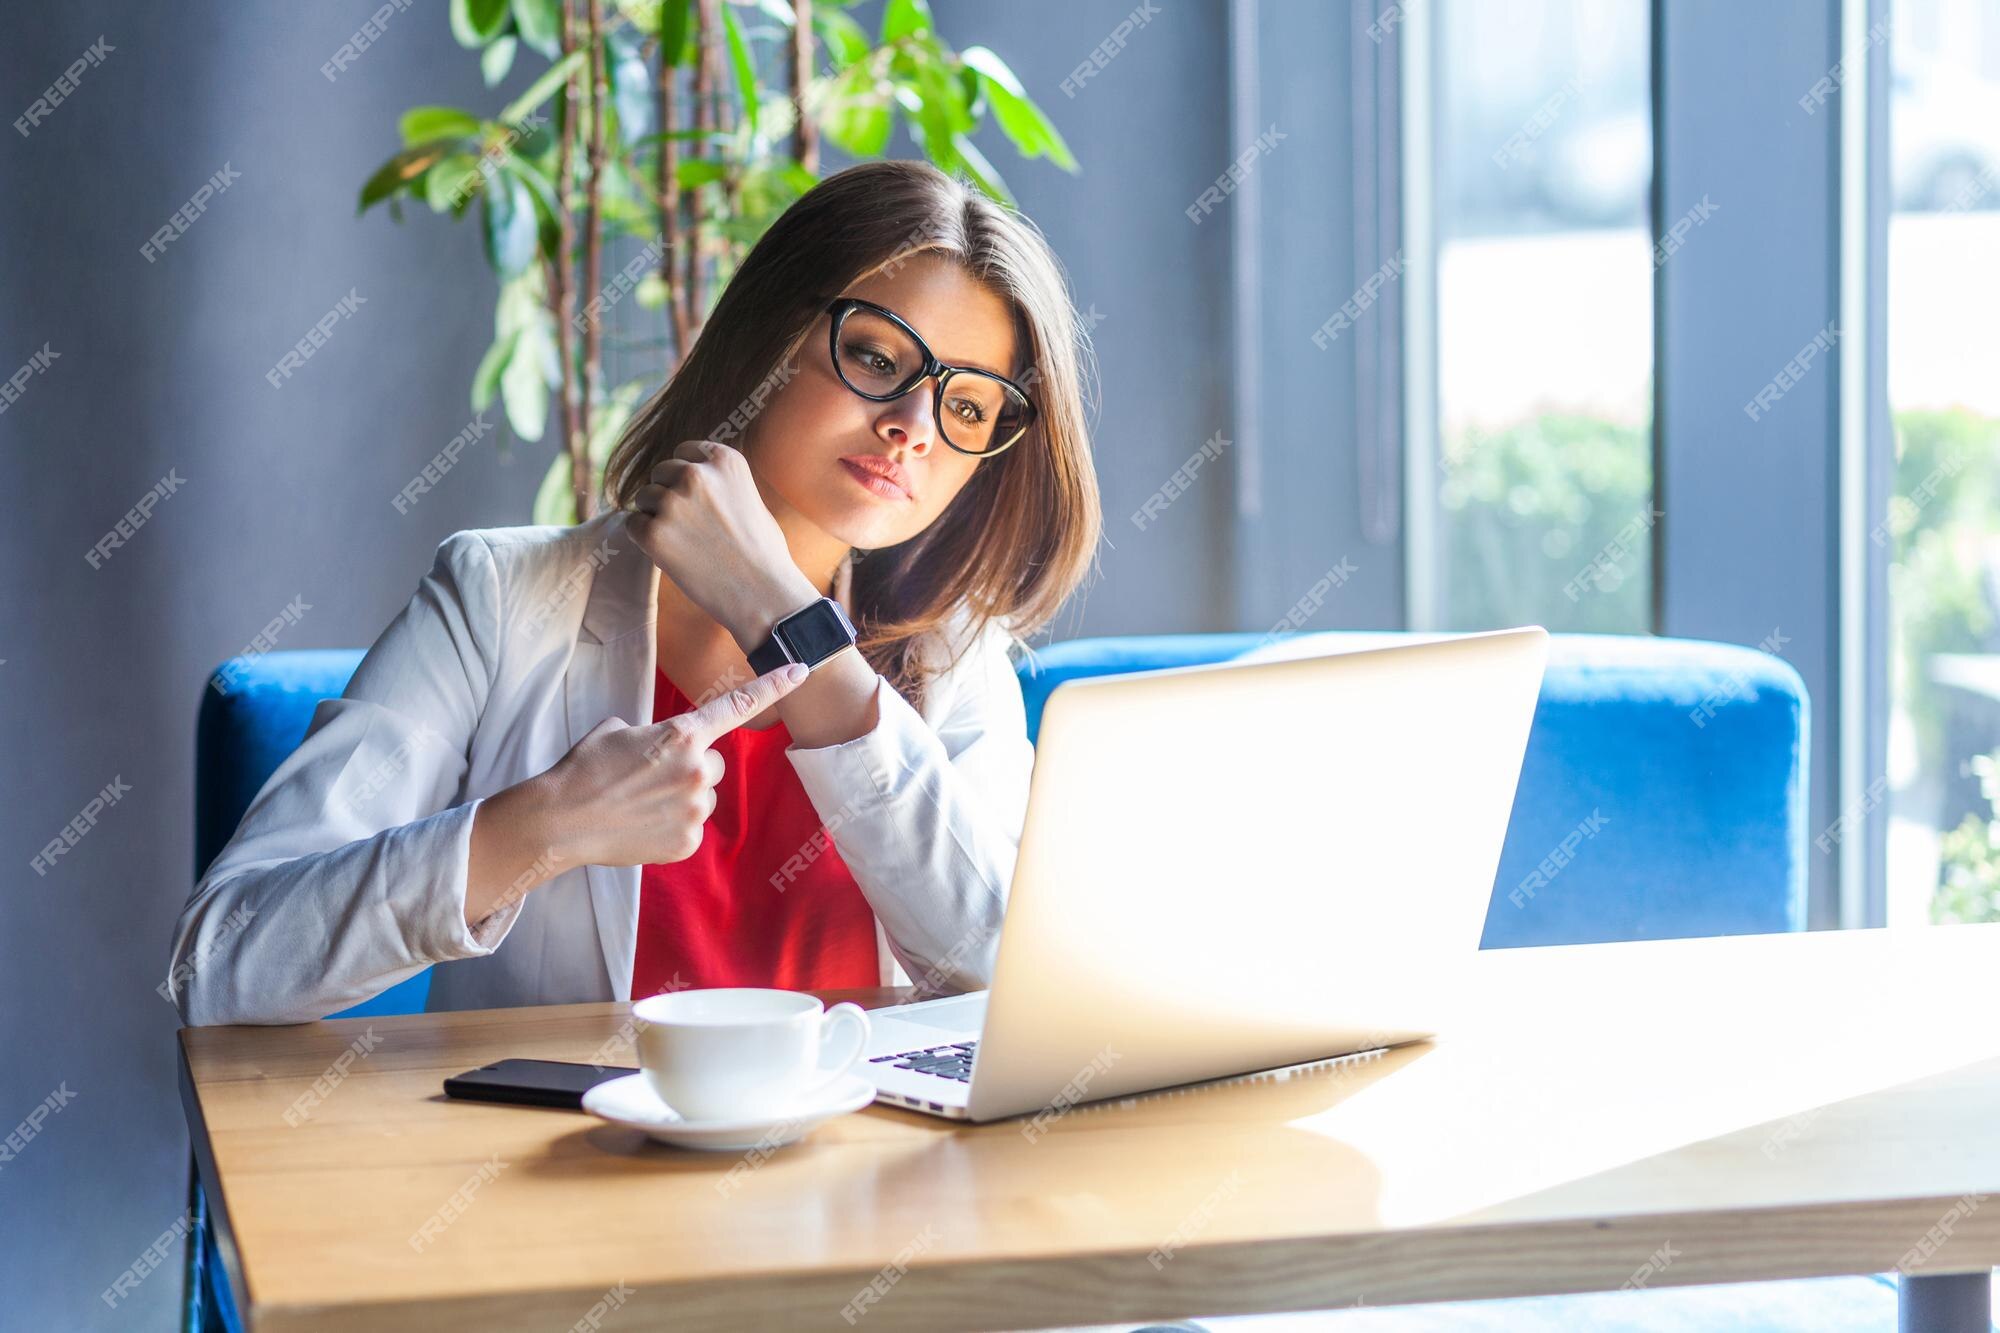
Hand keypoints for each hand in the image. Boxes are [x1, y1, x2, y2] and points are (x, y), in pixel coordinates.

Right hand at [534, 662, 812, 867]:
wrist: (560, 820)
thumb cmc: (585, 769)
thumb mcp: (617, 730)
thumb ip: (656, 733)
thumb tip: (665, 748)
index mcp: (682, 734)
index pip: (738, 704)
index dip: (774, 685)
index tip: (802, 669)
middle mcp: (697, 770)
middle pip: (713, 763)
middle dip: (689, 767)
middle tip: (650, 776)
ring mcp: (696, 808)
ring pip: (703, 795)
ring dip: (681, 797)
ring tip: (640, 803)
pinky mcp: (689, 841)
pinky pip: (692, 826)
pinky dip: (673, 825)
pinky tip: (642, 825)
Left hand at [627, 440, 818, 646]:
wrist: (762, 593)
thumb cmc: (763, 552)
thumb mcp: (749, 497)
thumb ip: (720, 481)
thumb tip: (691, 473)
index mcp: (724, 461)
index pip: (685, 451)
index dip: (686, 475)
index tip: (694, 496)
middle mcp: (696, 475)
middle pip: (661, 472)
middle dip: (669, 493)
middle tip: (690, 526)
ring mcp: (673, 503)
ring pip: (644, 497)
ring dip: (656, 516)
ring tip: (685, 542)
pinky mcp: (654, 533)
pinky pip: (633, 525)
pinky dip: (646, 539)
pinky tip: (673, 554)